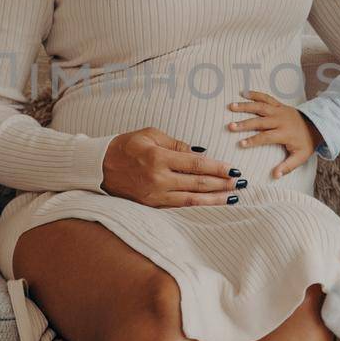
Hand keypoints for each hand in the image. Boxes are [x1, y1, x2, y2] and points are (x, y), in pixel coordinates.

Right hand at [100, 127, 241, 208]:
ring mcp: (155, 194)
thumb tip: (199, 153)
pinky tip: (212, 203)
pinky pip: (180, 206)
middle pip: (197, 183)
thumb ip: (176, 144)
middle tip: (241, 183)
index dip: (217, 168)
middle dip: (222, 183)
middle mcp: (158, 178)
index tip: (233, 169)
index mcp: (158, 157)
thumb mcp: (150, 134)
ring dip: (215, 198)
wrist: (99, 167)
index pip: (196, 164)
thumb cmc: (126, 146)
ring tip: (233, 197)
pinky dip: (198, 205)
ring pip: (192, 199)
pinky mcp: (152, 205)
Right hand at [226, 90, 318, 179]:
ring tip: (231, 107)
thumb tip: (275, 176)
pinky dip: (255, 94)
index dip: (253, 140)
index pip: (266, 137)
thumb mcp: (300, 157)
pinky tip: (243, 93)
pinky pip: (266, 97)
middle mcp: (281, 120)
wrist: (316, 125)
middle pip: (260, 121)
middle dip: (244, 124)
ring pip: (260, 106)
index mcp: (285, 133)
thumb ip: (288, 167)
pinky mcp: (279, 105)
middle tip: (230, 126)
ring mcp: (279, 111)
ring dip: (245, 106)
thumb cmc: (306, 143)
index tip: (241, 144)